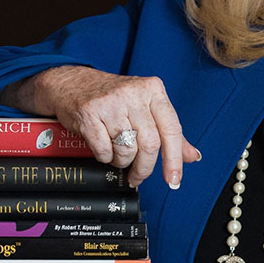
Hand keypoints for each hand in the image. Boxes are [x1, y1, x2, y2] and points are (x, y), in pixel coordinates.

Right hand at [17, 66, 200, 187]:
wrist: (72, 82)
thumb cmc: (112, 97)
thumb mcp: (145, 106)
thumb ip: (169, 131)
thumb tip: (191, 156)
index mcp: (153, 90)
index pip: (172, 130)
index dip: (174, 160)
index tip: (174, 180)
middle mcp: (134, 93)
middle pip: (150, 144)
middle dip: (144, 168)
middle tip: (138, 176)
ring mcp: (110, 103)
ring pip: (127, 150)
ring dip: (122, 161)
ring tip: (118, 155)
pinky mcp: (89, 113)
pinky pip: (104, 150)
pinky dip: (105, 157)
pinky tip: (103, 148)